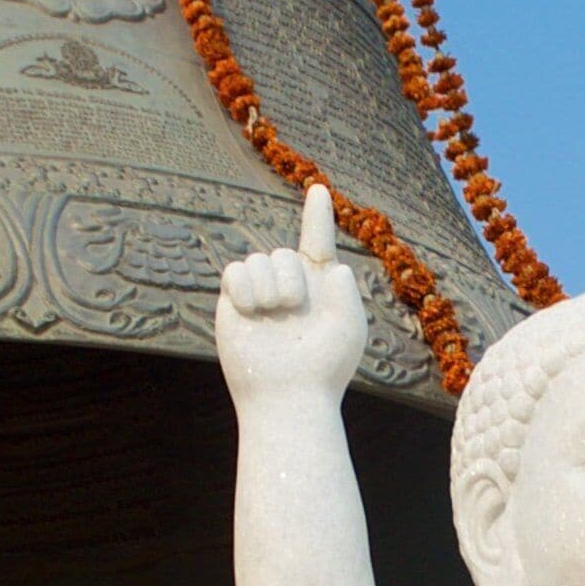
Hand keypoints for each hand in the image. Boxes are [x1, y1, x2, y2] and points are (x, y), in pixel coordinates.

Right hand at [215, 186, 370, 401]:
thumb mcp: (349, 326)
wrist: (287, 395)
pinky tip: (251, 311)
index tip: (318, 190)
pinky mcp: (234, 303)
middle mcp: (290, 286)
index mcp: (321, 286)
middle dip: (289, 278)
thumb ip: (346, 289)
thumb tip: (332, 264)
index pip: (317, 242)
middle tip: (291, 309)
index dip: (317, 215)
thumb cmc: (324, 367)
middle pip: (283, 253)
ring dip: (268, 286)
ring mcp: (261, 294)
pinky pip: (235, 272)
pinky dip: (244, 288)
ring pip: (258, 260)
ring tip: (272, 315)